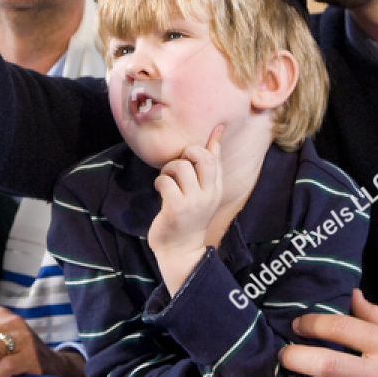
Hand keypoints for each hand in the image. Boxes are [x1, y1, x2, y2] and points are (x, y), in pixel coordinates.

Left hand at [148, 125, 223, 291]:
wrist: (180, 251)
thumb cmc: (189, 218)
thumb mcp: (204, 195)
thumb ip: (207, 170)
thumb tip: (216, 138)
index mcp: (216, 190)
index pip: (217, 160)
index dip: (215, 140)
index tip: (217, 125)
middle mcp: (208, 195)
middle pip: (203, 158)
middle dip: (188, 152)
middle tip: (179, 161)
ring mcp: (192, 203)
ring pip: (181, 167)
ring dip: (169, 168)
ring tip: (166, 178)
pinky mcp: (175, 209)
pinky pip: (165, 182)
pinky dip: (159, 181)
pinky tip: (160, 189)